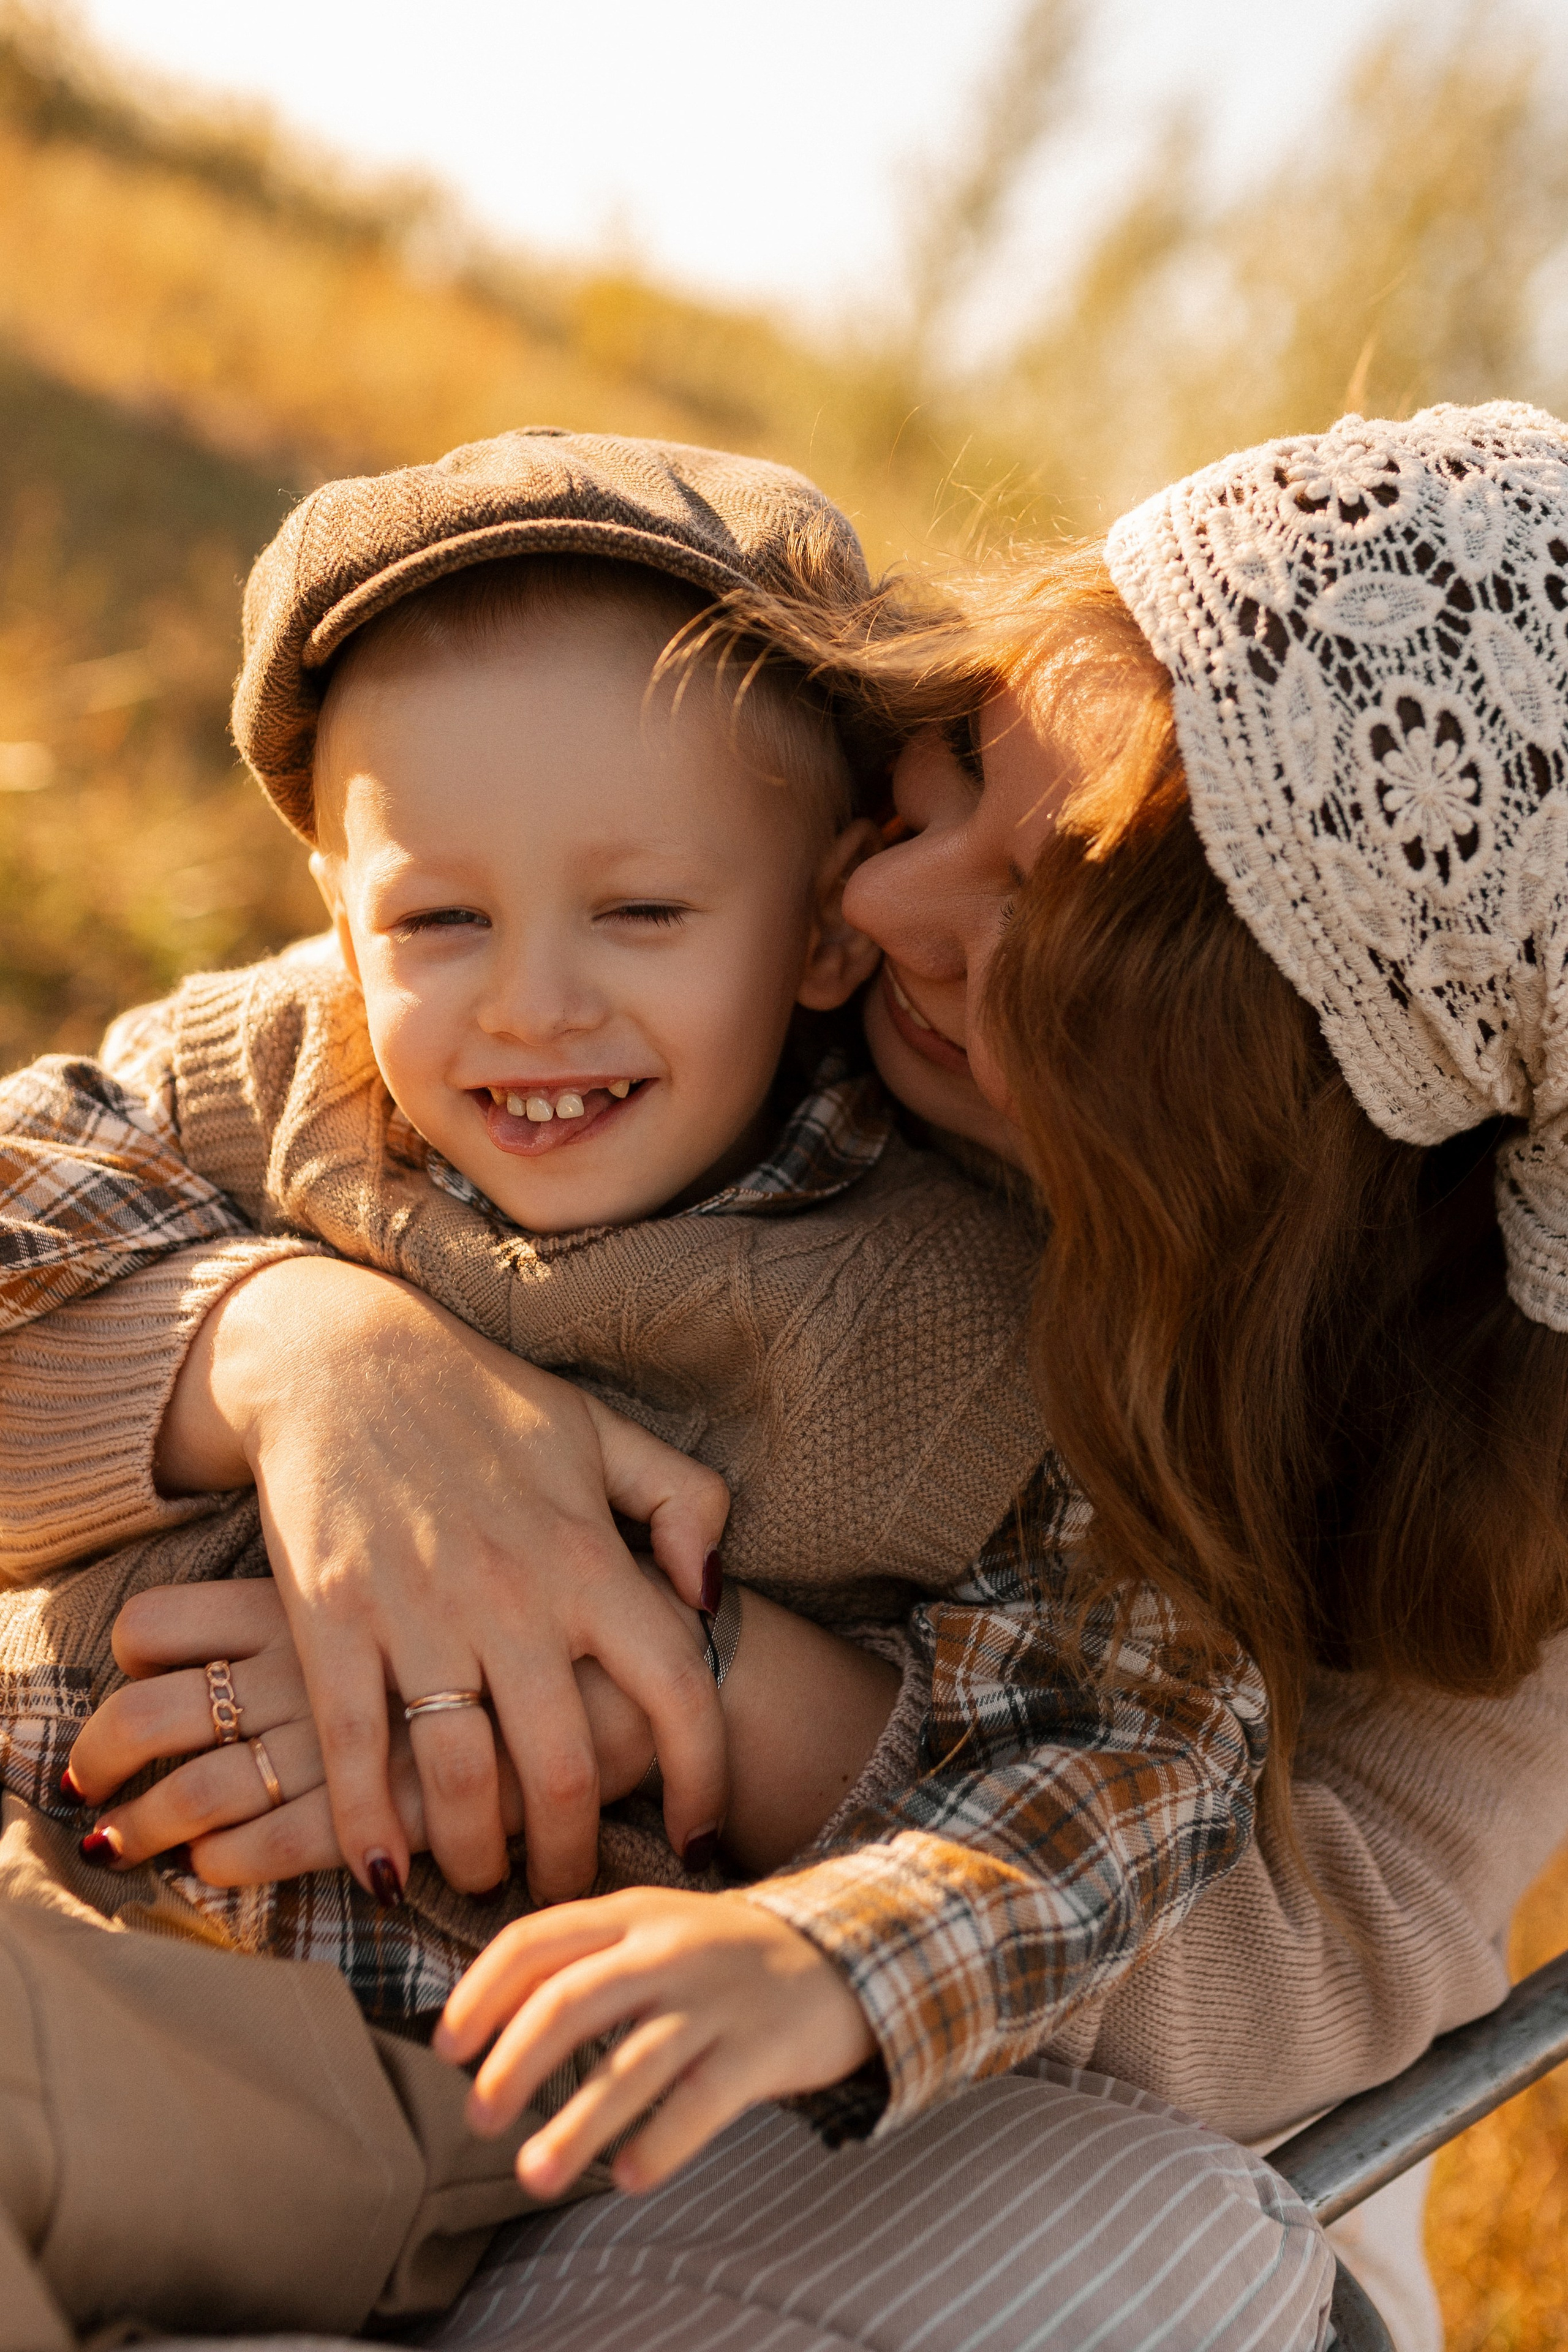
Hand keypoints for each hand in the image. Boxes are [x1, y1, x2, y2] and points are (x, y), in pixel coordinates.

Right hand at [154, 1256, 730, 1905]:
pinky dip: (367, 1826)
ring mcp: (416, 1610)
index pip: (676, 1689)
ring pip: (460, 1779)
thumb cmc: (482, 1401)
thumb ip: (684, 1502)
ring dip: (477, 1854)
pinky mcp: (330, 1617)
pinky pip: (354, 1748)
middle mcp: (511, 1594)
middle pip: (563, 1768)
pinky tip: (386, 1871)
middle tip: (571, 1884)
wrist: (339, 1356)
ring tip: (487, 1877)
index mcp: (586, 1555)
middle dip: (573, 1853)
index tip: (702, 1832)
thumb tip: (711, 1600)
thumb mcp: (603, 1431)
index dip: (702, 1776)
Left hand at [435, 1888, 876, 2193]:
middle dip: (514, 2061)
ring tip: (531, 2176)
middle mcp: (668, 1948)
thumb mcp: (653, 1932)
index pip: (534, 1940)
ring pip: (632, 2062)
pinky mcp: (760, 2047)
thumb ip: (583, 1961)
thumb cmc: (723, 1958)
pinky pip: (700, 2102)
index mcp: (630, 1914)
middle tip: (477, 2118)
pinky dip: (659, 2143)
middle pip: (572, 2000)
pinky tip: (625, 2177)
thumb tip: (487, 2023)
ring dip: (576, 2124)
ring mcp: (716, 1997)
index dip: (481, 1993)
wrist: (844, 1954)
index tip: (446, 2048)